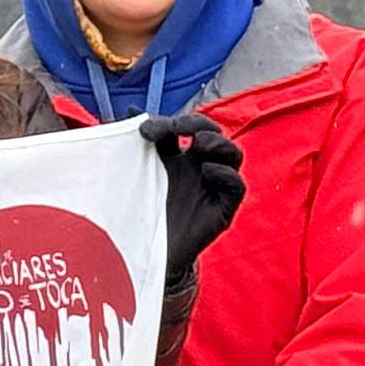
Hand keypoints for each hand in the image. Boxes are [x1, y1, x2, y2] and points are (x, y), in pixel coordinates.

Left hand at [140, 113, 246, 281]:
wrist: (141, 257)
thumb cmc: (135, 214)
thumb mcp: (130, 176)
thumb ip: (129, 146)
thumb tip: (128, 109)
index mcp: (176, 157)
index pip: (183, 127)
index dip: (168, 121)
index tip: (142, 130)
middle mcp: (197, 168)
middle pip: (212, 133)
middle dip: (198, 123)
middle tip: (178, 127)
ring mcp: (212, 187)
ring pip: (232, 154)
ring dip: (219, 142)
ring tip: (199, 143)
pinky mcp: (222, 210)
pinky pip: (237, 186)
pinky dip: (226, 174)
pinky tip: (209, 171)